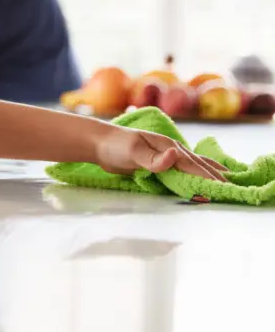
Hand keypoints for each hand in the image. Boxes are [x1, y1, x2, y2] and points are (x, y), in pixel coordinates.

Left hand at [96, 127, 226, 179]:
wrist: (99, 143)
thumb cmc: (115, 145)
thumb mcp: (133, 152)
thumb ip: (153, 158)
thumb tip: (176, 155)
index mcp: (168, 147)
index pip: (192, 165)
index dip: (208, 177)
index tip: (223, 188)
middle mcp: (171, 150)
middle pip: (197, 165)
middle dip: (214, 176)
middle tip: (233, 188)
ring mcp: (165, 156)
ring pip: (192, 165)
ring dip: (208, 172)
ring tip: (226, 179)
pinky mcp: (158, 163)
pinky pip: (182, 169)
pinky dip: (195, 172)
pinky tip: (199, 176)